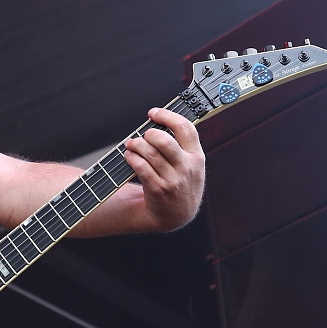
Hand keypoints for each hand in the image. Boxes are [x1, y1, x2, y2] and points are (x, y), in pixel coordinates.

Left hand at [122, 107, 204, 230]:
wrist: (176, 214)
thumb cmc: (181, 184)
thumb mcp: (192, 166)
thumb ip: (183, 146)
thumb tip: (159, 122)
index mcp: (197, 156)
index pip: (185, 128)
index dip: (167, 116)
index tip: (154, 113)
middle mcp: (187, 167)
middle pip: (164, 140)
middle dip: (149, 133)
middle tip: (144, 135)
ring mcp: (172, 179)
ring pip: (150, 153)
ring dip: (136, 145)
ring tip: (131, 144)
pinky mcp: (158, 189)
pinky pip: (141, 167)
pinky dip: (131, 158)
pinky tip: (129, 156)